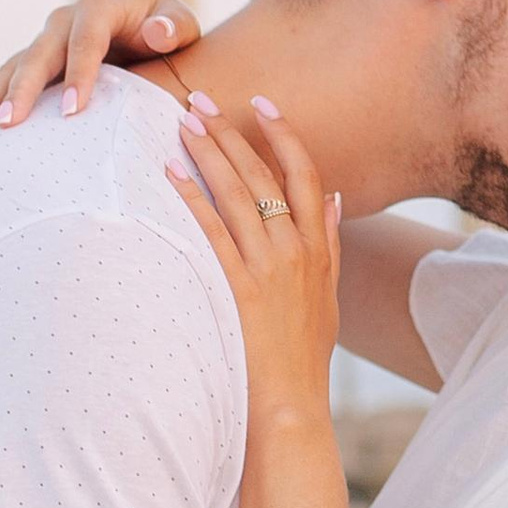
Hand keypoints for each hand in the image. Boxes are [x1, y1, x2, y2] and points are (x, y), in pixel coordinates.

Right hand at [0, 0, 201, 138]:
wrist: (147, 29)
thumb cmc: (167, 31)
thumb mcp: (180, 24)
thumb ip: (174, 27)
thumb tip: (157, 32)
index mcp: (99, 8)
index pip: (86, 40)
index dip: (79, 73)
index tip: (73, 111)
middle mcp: (63, 22)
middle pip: (38, 55)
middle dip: (21, 90)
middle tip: (7, 123)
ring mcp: (44, 43)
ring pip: (11, 69)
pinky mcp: (34, 64)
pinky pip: (3, 84)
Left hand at [164, 97, 341, 426]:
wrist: (292, 407)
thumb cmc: (304, 356)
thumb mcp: (329, 296)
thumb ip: (329, 242)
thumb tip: (335, 197)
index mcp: (317, 248)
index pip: (305, 174)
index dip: (284, 134)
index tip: (262, 102)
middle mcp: (296, 250)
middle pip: (264, 175)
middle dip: (232, 132)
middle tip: (202, 101)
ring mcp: (269, 269)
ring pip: (238, 194)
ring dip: (210, 154)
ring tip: (184, 123)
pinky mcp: (239, 289)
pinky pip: (212, 233)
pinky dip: (193, 198)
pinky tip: (172, 175)